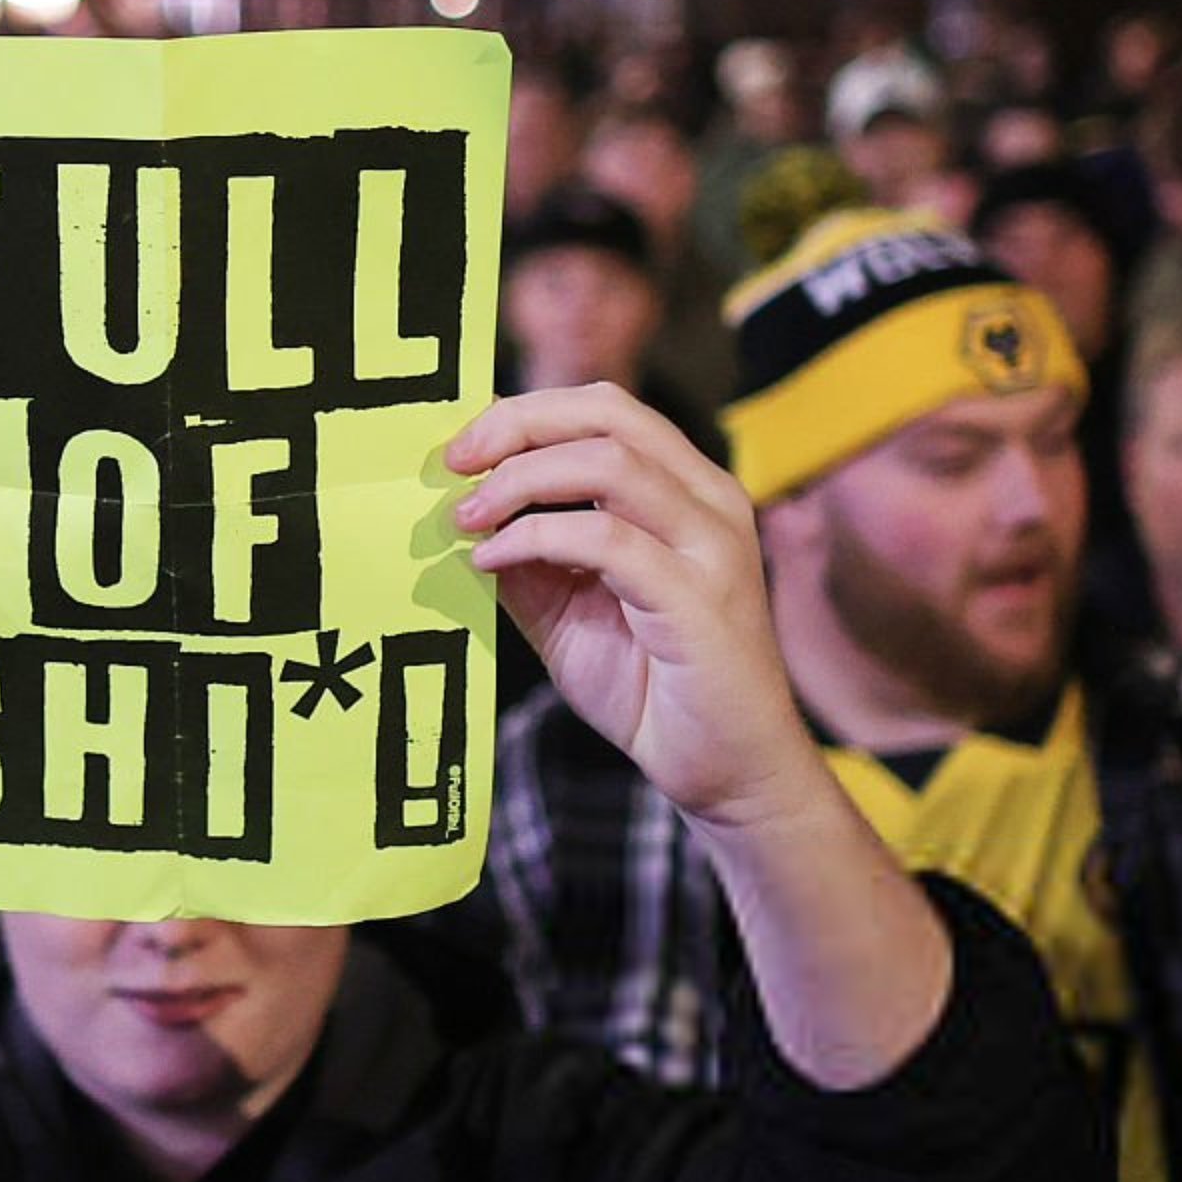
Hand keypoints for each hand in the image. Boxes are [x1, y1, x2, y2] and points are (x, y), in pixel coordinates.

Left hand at [446, 386, 822, 832]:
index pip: (606, 410)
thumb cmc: (655, 690)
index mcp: (687, 491)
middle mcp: (711, 501)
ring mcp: (712, 546)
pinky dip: (536, 538)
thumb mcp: (568, 612)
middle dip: (517, 424)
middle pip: (609, 414)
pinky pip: (606, 540)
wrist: (728, 772)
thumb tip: (461, 515)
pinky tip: (493, 562)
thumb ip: (527, 560)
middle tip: (453, 463)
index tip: (460, 448)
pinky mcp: (699, 597)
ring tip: (468, 518)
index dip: (526, 413)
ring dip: (521, 480)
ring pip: (609, 463)